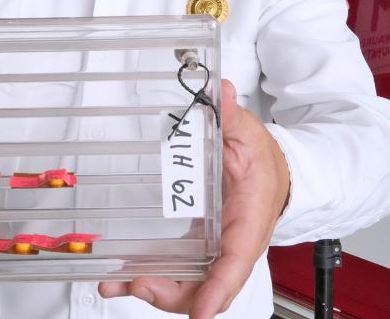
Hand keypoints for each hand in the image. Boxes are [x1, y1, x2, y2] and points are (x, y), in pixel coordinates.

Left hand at [99, 79, 290, 317]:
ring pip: (186, 285)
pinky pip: (175, 272)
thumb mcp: (248, 132)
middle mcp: (230, 245)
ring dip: (152, 290)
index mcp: (248, 222)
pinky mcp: (197, 249)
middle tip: (137, 283)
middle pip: (205, 286)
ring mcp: (212, 250)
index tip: (200, 310)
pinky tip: (118, 277)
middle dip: (171, 294)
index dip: (217, 289)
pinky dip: (148, 278)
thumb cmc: (264, 159)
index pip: (235, 262)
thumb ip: (230, 116)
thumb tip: (218, 92)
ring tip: (115, 284)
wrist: (275, 172)